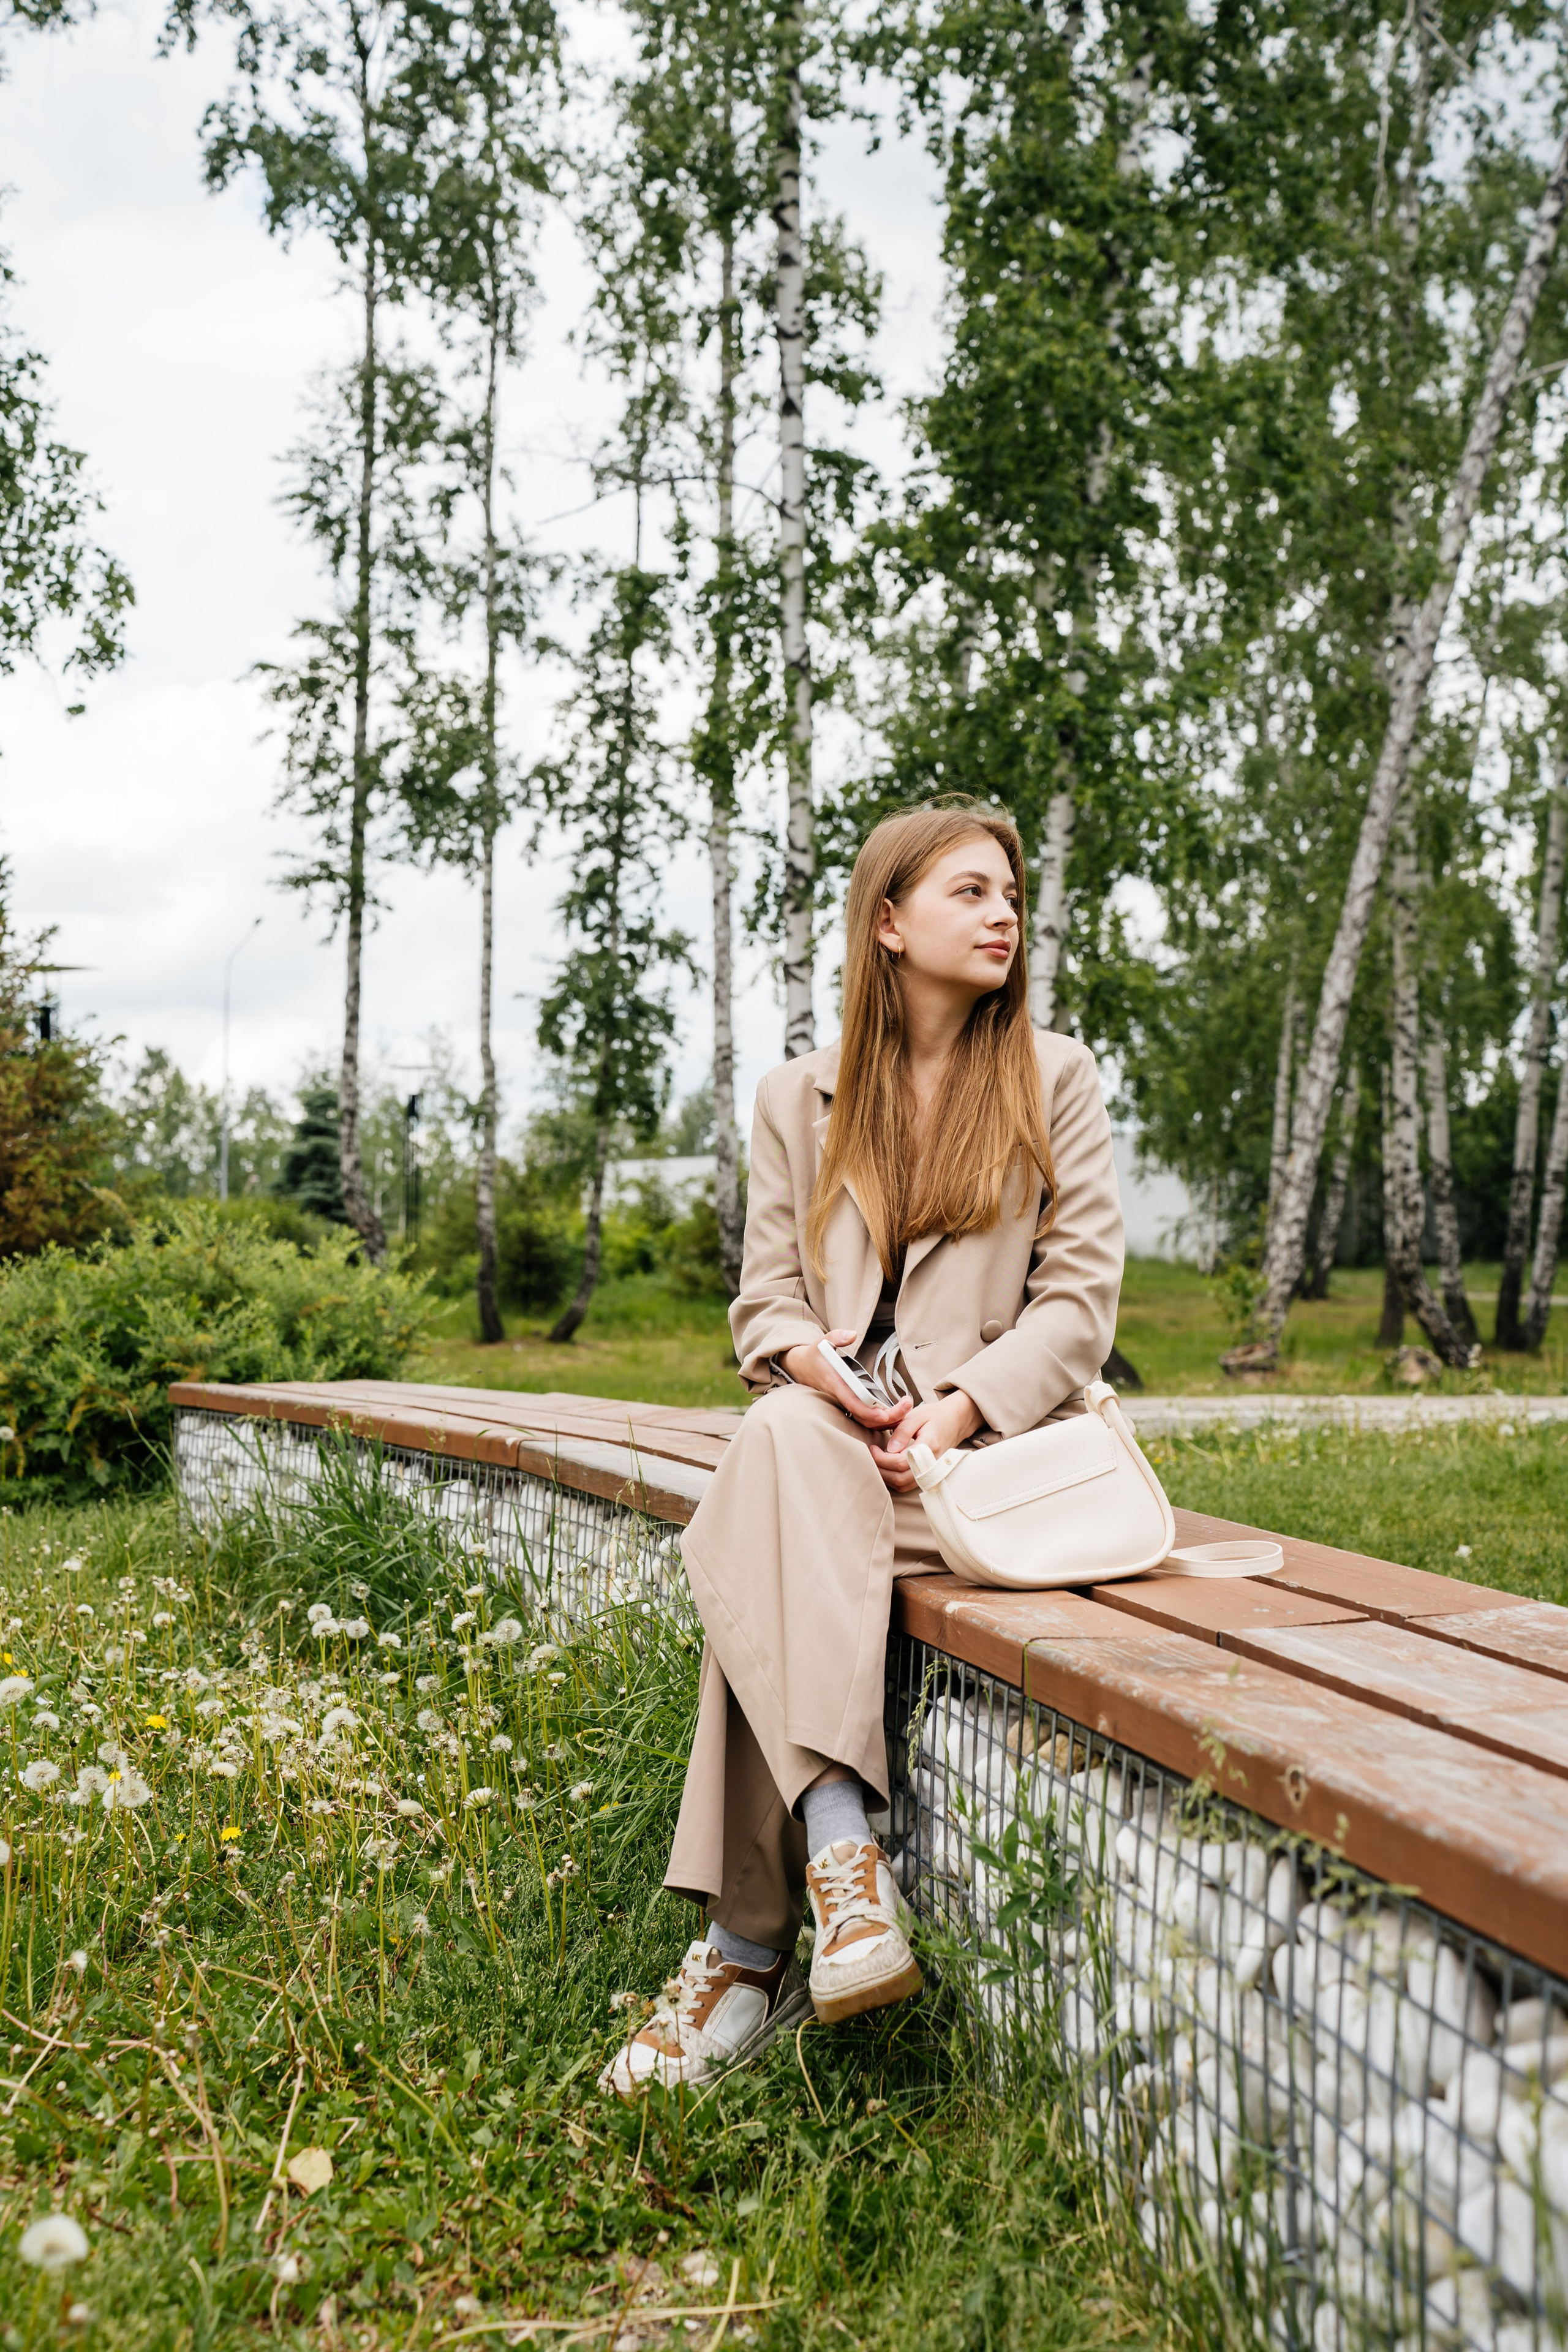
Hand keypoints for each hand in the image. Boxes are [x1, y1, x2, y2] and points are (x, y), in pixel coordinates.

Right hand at [779, 1330, 907, 1433]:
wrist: (802, 1367)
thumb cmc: (815, 1355)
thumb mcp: (822, 1342)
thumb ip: (836, 1336)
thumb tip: (852, 1334)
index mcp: (835, 1384)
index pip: (852, 1402)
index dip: (868, 1411)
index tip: (885, 1414)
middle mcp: (841, 1398)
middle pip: (864, 1418)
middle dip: (887, 1417)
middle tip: (907, 1406)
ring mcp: (845, 1403)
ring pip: (866, 1422)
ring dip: (887, 1420)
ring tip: (907, 1408)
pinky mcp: (849, 1405)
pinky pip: (865, 1418)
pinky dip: (882, 1420)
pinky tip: (898, 1413)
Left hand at [867, 1388, 982, 1494]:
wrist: (954, 1422)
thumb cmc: (934, 1416)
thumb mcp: (917, 1415)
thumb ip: (903, 1431)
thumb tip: (889, 1449)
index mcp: (929, 1446)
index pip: (901, 1462)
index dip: (882, 1458)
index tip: (873, 1448)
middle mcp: (931, 1463)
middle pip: (900, 1478)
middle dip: (881, 1469)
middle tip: (872, 1455)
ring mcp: (931, 1472)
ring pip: (903, 1485)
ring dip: (886, 1476)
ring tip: (878, 1461)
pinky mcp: (928, 1475)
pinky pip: (908, 1485)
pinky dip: (894, 1479)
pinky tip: (887, 1467)